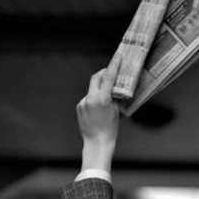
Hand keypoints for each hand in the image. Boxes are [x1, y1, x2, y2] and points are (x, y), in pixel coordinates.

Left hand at [76, 54, 121, 171]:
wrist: (97, 143)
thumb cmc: (110, 129)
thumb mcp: (116, 111)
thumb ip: (114, 97)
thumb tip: (114, 88)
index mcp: (102, 99)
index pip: (108, 77)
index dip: (114, 65)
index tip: (118, 55)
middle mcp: (90, 98)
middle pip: (96, 77)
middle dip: (104, 73)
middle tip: (112, 72)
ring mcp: (83, 102)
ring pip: (92, 89)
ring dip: (100, 88)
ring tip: (108, 96)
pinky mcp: (79, 107)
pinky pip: (88, 98)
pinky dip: (95, 99)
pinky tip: (100, 108)